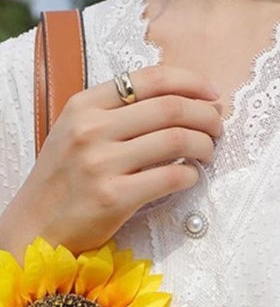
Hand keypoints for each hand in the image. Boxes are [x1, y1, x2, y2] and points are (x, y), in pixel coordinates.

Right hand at [0, 65, 222, 258]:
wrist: (35, 227)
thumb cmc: (65, 180)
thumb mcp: (77, 131)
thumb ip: (117, 112)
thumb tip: (178, 100)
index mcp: (84, 105)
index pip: (150, 79)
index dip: (190, 83)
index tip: (211, 94)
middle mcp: (91, 129)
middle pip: (171, 108)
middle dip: (206, 115)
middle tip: (218, 127)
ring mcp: (101, 163)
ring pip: (176, 140)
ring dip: (204, 145)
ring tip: (208, 152)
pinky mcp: (113, 197)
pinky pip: (170, 178)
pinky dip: (191, 175)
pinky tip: (191, 177)